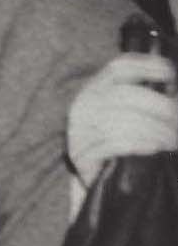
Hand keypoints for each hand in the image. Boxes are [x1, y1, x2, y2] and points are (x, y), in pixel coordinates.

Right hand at [69, 53, 177, 179]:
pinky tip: (154, 148)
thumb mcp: (130, 114)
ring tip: (172, 141)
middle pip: (124, 95)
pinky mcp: (81, 155)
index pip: (118, 68)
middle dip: (159, 106)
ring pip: (121, 120)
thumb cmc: (121, 142)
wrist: (100, 179)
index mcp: (94, 90)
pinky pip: (113, 144)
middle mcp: (83, 106)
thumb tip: (174, 90)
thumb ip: (147, 98)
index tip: (171, 73)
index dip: (145, 66)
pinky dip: (138, 144)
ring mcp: (78, 130)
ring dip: (155, 130)